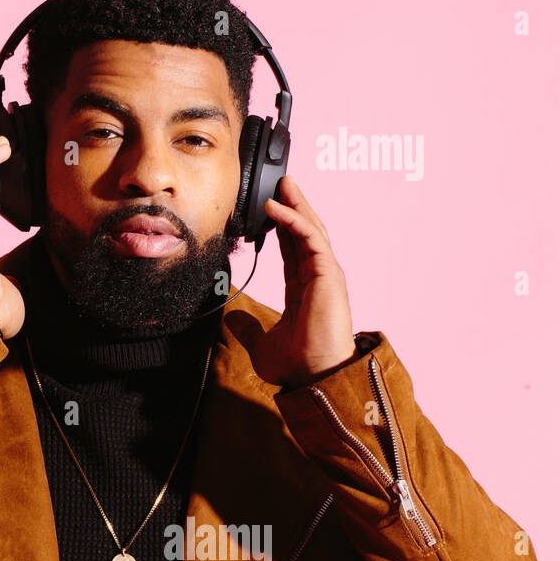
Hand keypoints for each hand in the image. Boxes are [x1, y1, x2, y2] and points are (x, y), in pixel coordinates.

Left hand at [245, 175, 355, 388]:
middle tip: (282, 184)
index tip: (269, 211)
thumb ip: (247, 328)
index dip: (282, 229)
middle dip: (293, 206)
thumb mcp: (261, 343)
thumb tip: (231, 319)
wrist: (314, 377)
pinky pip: (309, 238)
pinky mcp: (328, 273)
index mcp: (303, 290)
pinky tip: (276, 207)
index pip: (292, 250)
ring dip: (296, 204)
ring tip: (284, 183)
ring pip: (311, 229)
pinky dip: (293, 219)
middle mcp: (317, 278)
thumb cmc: (297, 365)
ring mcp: (325, 274)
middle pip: (304, 232)